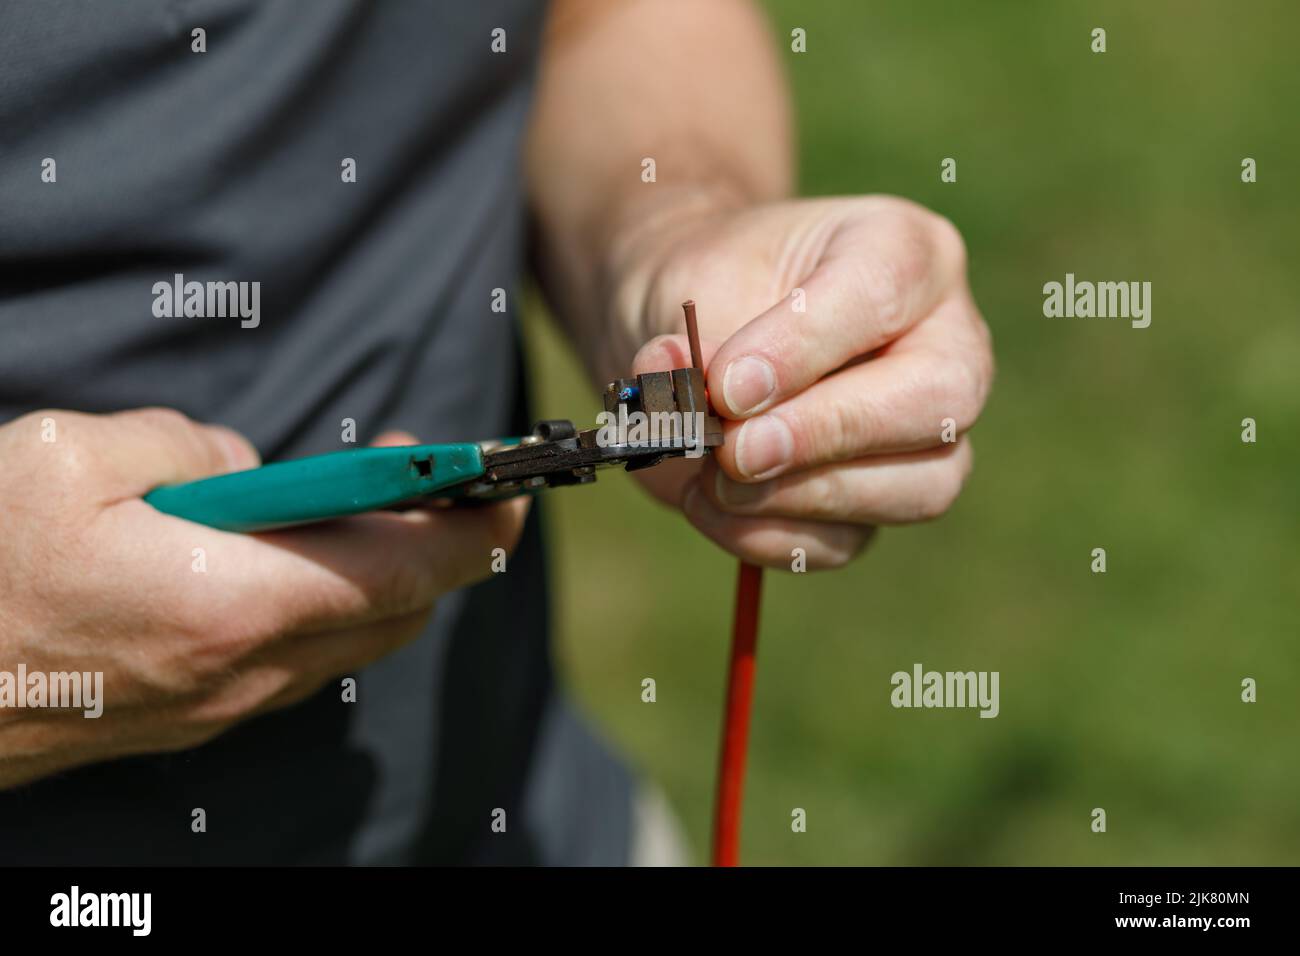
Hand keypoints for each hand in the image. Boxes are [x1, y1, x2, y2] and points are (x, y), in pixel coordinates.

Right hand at [0, 408, 527, 787]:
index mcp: (232, 605)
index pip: (404, 571)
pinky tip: (288, 562)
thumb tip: (246, 469)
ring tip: (357, 512)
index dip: (470, 525)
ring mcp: (221, 705)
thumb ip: (186, 445)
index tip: (504, 485)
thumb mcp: (68, 457)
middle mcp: (244, 671)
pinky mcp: (193, 718)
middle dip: (434, 544)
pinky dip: (328, 609)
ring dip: (381, 578)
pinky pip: (299, 663)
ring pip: (352, 643)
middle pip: (396, 614)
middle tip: (423, 479)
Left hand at [618, 195, 992, 569]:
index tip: (729, 385)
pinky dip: (772, 535)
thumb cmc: (708, 286)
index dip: (805, 345)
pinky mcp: (883, 499)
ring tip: (712, 477)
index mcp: (906, 251)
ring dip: (800, 496)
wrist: (689, 330)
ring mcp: (927, 430)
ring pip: (918, 488)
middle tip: (735, 451)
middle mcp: (944, 339)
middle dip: (827, 434)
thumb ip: (699, 345)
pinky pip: (850, 540)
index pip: (886, 288)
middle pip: (939, 399)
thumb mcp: (690, 288)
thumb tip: (699, 414)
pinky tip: (712, 505)